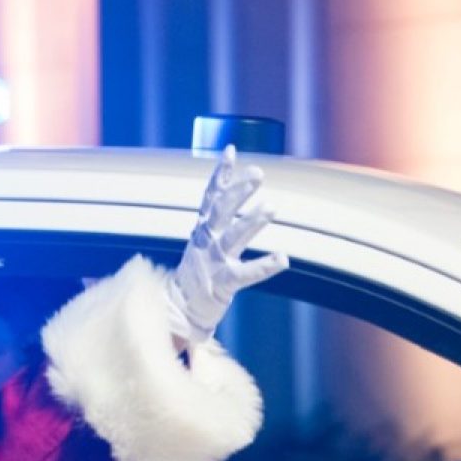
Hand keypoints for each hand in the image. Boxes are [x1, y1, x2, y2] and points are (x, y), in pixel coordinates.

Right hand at [165, 145, 288, 344]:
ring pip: (233, 237)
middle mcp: (207, 240)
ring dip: (251, 221)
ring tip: (271, 207)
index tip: (231, 151)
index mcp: (203, 229)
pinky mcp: (223, 283)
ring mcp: (214, 261)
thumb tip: (225, 189)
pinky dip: (264, 266)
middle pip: (222, 210)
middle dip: (239, 191)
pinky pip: (245, 273)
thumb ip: (214, 216)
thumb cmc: (197, 272)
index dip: (221, 173)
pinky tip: (282, 259)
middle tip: (258, 173)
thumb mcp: (202, 239)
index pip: (211, 195)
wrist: (178, 309)